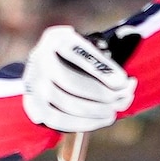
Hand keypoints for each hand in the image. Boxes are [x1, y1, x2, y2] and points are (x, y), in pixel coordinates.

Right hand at [19, 24, 133, 139]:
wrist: (50, 71)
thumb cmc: (81, 60)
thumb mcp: (92, 51)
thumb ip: (108, 66)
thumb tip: (127, 87)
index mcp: (56, 38)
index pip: (77, 53)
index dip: (101, 69)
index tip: (123, 81)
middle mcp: (39, 59)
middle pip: (70, 81)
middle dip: (101, 93)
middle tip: (122, 97)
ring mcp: (32, 84)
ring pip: (65, 103)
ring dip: (95, 110)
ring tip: (113, 111)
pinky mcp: (33, 105)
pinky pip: (57, 120)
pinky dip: (84, 123)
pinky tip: (102, 120)